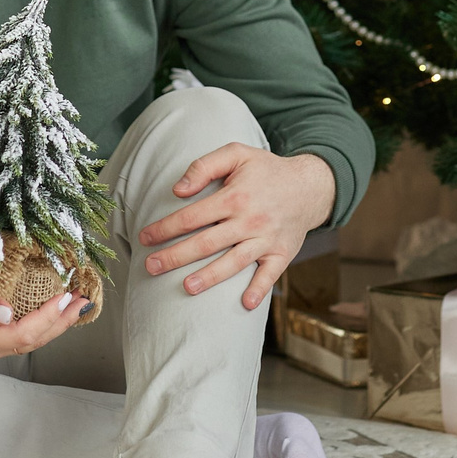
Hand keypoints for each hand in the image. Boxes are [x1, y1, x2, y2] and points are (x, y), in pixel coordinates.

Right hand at [0, 261, 89, 362]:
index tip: (64, 297)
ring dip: (58, 322)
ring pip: (33, 338)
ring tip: (78, 304)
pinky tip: (58, 310)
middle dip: (61, 321)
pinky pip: (26, 333)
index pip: (22, 333)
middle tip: (83, 300)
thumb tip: (10, 311)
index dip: (46, 317)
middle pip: (34, 340)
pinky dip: (46, 321)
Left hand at [138, 145, 333, 311]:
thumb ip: (204, 166)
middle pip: (206, 243)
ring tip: (187, 287)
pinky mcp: (282, 254)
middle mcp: (250, 221)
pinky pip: (270, 275)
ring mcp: (266, 239)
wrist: (311, 185)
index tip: (145, 238)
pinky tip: (244, 303)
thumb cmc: (267, 170)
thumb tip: (178, 190)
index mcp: (235, 197)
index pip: (192, 216)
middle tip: (150, 267)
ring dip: (210, 276)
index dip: (165, 228)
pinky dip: (259, 289)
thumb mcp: (237, 154)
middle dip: (175, 256)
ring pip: (234, 262)